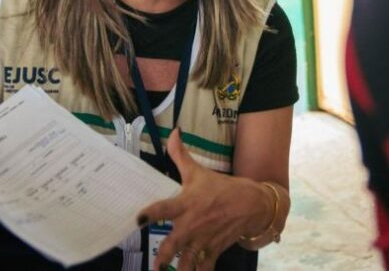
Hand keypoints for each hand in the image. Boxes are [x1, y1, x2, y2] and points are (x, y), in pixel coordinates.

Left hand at [138, 129, 271, 270]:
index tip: (137, 220)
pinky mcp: (214, 250)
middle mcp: (193, 224)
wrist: (251, 203)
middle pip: (174, 243)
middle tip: (155, 265)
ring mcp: (204, 239)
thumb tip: (173, 132)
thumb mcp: (198, 171)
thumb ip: (180, 155)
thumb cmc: (220, 187)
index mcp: (186, 203)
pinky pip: (204, 267)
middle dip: (163, 256)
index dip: (151, 214)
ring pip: (188, 261)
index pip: (165, 208)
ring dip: (179, 270)